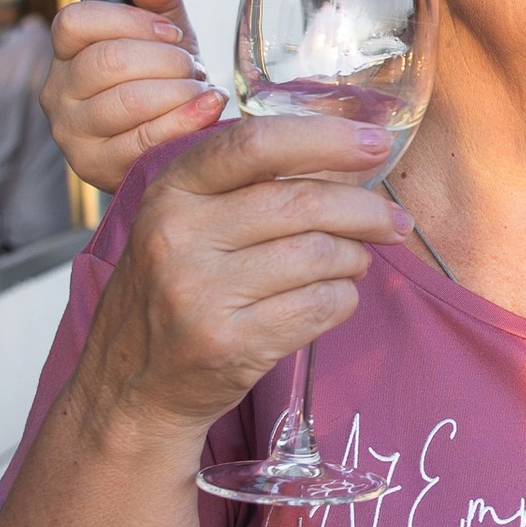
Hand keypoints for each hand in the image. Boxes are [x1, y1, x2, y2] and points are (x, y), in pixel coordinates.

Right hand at [44, 0, 223, 192]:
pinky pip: (142, 139)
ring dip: (179, 92)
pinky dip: (184, 121)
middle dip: (167, 62)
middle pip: (108, 61)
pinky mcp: (94, 167)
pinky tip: (207, 110)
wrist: (175, 143)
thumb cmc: (166, 84)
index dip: (131, 21)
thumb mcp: (166, 38)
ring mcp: (71, 133)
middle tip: (195, 69)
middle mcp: (57, 92)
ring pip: (126, 100)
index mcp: (67, 53)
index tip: (174, 33)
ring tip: (201, 92)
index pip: (75, 22)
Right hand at [72, 116, 410, 436]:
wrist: (131, 388)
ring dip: (355, 258)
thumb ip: (241, 186)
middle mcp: (178, 236)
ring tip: (353, 263)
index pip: (255, 144)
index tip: (376, 143)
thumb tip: (347, 154)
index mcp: (170, 192)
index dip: (326, 138)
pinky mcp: (231, 343)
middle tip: (394, 221)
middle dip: (365, 209)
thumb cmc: (173, 293)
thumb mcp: (180, 225)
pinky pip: (321, 305)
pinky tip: (334, 298)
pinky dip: (344, 299)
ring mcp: (201, 293)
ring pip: (321, 255)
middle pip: (302, 202)